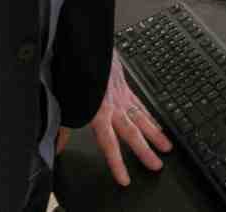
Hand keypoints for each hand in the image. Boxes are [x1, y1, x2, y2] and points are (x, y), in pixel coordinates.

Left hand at [75, 51, 173, 185]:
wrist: (89, 47)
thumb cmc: (79, 73)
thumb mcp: (68, 102)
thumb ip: (64, 128)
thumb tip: (58, 146)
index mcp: (99, 113)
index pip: (110, 144)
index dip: (117, 163)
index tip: (125, 178)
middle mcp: (114, 107)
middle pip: (132, 134)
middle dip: (144, 152)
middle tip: (156, 166)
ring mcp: (123, 98)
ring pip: (142, 119)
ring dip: (155, 135)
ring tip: (167, 148)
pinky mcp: (126, 89)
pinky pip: (141, 105)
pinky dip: (151, 116)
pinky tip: (158, 124)